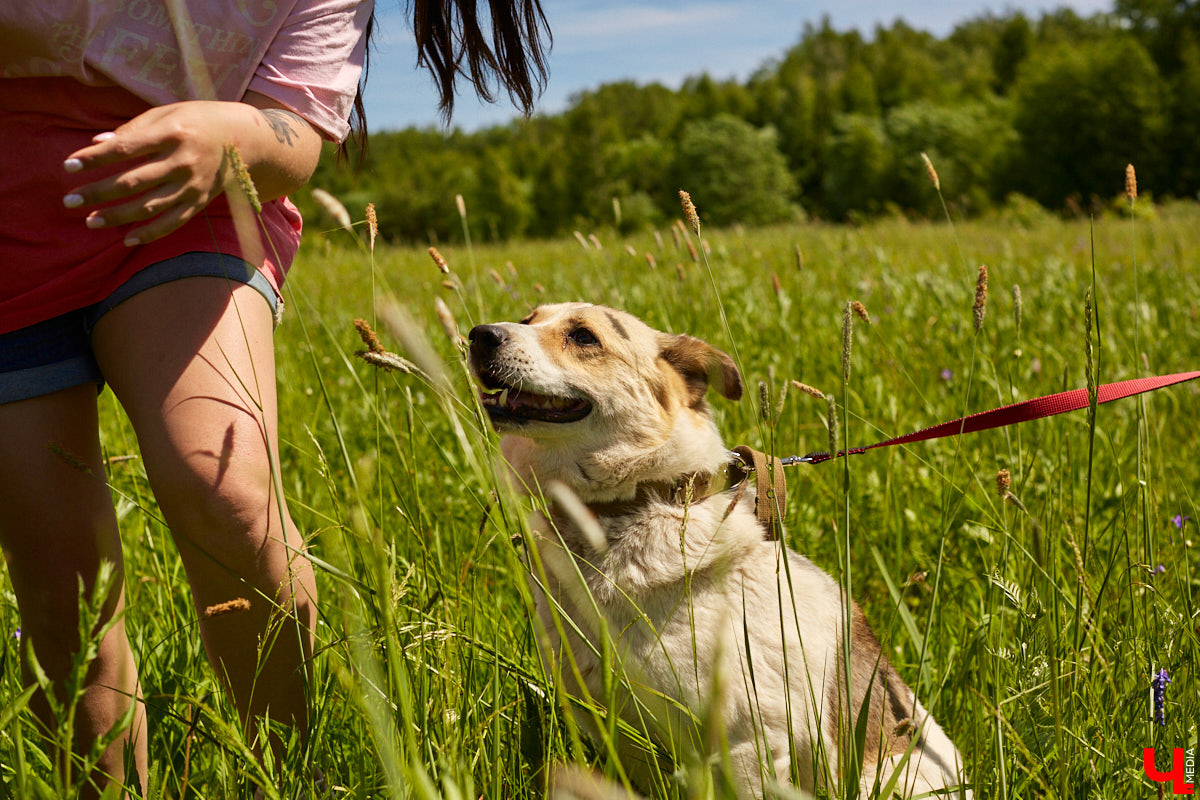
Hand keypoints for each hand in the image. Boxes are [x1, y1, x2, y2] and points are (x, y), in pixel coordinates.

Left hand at [62, 101, 250, 246]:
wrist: (246, 139)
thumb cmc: (198, 120)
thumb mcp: (167, 113)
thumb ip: (133, 129)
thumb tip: (97, 142)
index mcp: (172, 133)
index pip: (125, 148)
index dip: (95, 158)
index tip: (68, 166)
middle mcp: (183, 161)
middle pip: (133, 181)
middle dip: (98, 192)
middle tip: (69, 200)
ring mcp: (193, 185)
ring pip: (150, 206)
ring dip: (118, 216)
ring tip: (90, 221)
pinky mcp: (200, 201)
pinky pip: (173, 223)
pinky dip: (151, 233)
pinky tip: (127, 240)